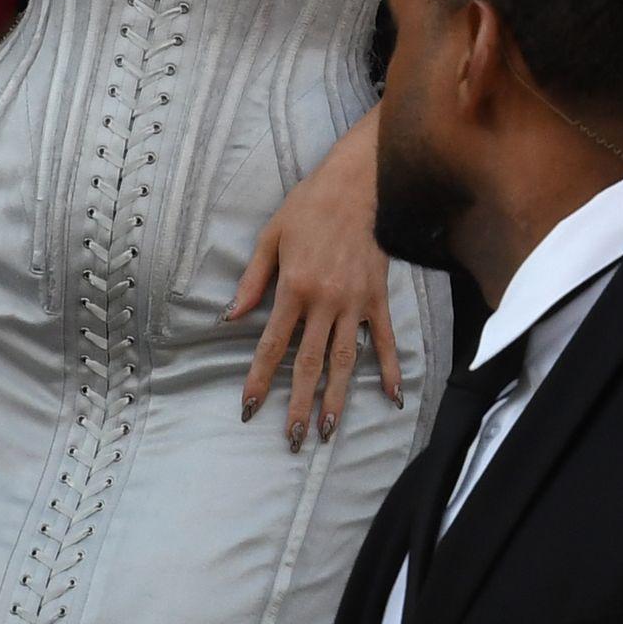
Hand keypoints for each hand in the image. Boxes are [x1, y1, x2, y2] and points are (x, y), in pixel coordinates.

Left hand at [225, 107, 400, 448]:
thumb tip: (231, 316)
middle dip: (297, 403)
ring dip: (336, 398)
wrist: (357, 185)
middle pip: (309, 363)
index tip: (249, 406)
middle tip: (291, 438)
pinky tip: (392, 397)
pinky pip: (384, 340)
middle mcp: (324, 301)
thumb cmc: (308, 206)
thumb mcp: (271, 237)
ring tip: (327, 431)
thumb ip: (253, 280)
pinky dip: (388, 369)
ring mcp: (354, 302)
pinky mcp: (377, 298)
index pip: (273, 344)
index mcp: (293, 286)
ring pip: (344, 360)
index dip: (260, 378)